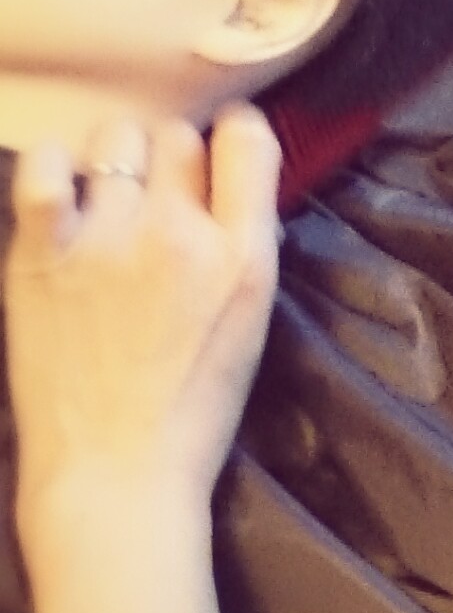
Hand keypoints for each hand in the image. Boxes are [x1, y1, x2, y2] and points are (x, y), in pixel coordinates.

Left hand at [6, 109, 281, 556]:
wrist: (115, 476)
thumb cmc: (188, 415)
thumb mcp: (250, 326)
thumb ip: (242, 250)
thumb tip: (225, 190)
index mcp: (243, 257)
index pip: (246, 138)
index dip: (230, 138)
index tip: (215, 160)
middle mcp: (179, 235)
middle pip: (176, 136)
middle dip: (168, 161)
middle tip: (154, 205)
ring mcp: (107, 239)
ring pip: (116, 140)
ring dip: (114, 164)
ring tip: (105, 208)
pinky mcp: (42, 252)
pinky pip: (45, 165)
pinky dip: (54, 169)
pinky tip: (60, 198)